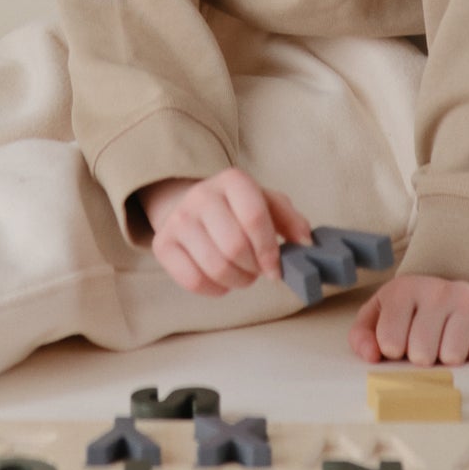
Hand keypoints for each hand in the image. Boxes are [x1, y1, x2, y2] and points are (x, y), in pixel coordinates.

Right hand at [139, 171, 313, 296]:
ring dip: (237, 281)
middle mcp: (201, 195)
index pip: (255, 218)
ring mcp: (178, 219)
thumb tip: (306, 244)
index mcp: (233, 180)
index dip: (270, 251)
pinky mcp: (162, 244)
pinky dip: (215, 289)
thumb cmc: (238, 209)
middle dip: (254, 269)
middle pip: (235, 247)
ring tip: (241, 274)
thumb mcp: (268, 203)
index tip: (276, 269)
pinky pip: (193, 281)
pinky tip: (220, 279)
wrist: (190, 205)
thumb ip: (291, 221)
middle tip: (257, 270)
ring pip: (215, 267)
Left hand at [348, 274, 468, 366]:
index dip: (393, 350)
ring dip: (445, 357)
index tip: (397, 339)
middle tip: (422, 341)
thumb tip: (370, 356)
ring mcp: (466, 298)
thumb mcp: (378, 316)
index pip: (390, 344)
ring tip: (441, 338)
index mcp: (402, 289)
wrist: (445, 286)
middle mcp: (436, 290)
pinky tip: (463, 336)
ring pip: (452, 357)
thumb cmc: (408, 309)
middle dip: (420, 356)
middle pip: (422, 355)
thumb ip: (362, 337)